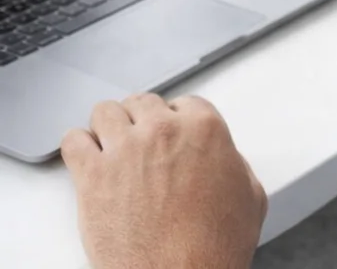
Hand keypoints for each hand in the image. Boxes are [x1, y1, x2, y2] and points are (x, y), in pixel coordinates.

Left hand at [62, 93, 266, 268]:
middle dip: (142, 122)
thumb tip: (225, 161)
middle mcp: (164, 131)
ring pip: (106, 112)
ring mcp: (126, 151)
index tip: (170, 135)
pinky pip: (72, 141)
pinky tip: (85, 159)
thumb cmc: (214, 247)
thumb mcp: (250, 195)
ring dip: (108, 127)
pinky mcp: (93, 177)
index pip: (184, 103)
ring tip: (110, 147)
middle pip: (143, 102)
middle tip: (141, 144)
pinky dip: (77, 146)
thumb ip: (235, 164)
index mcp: (205, 129)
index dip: (176, 122)